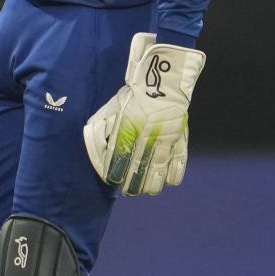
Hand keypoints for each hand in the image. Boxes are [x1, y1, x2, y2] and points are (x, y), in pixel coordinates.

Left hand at [82, 32, 205, 195]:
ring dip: (151, 183)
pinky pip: (179, 162)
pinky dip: (174, 174)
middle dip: (133, 183)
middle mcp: (145, 138)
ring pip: (158, 169)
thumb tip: (94, 151)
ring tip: (146, 191)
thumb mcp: (110, 112)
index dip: (116, 173)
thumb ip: (101, 131)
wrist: (160, 84)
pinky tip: (167, 182)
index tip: (113, 181)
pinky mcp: (179, 139)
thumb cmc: (131, 99)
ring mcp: (164, 140)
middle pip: (139, 168)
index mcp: (126, 130)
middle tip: (129, 191)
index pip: (119, 159)